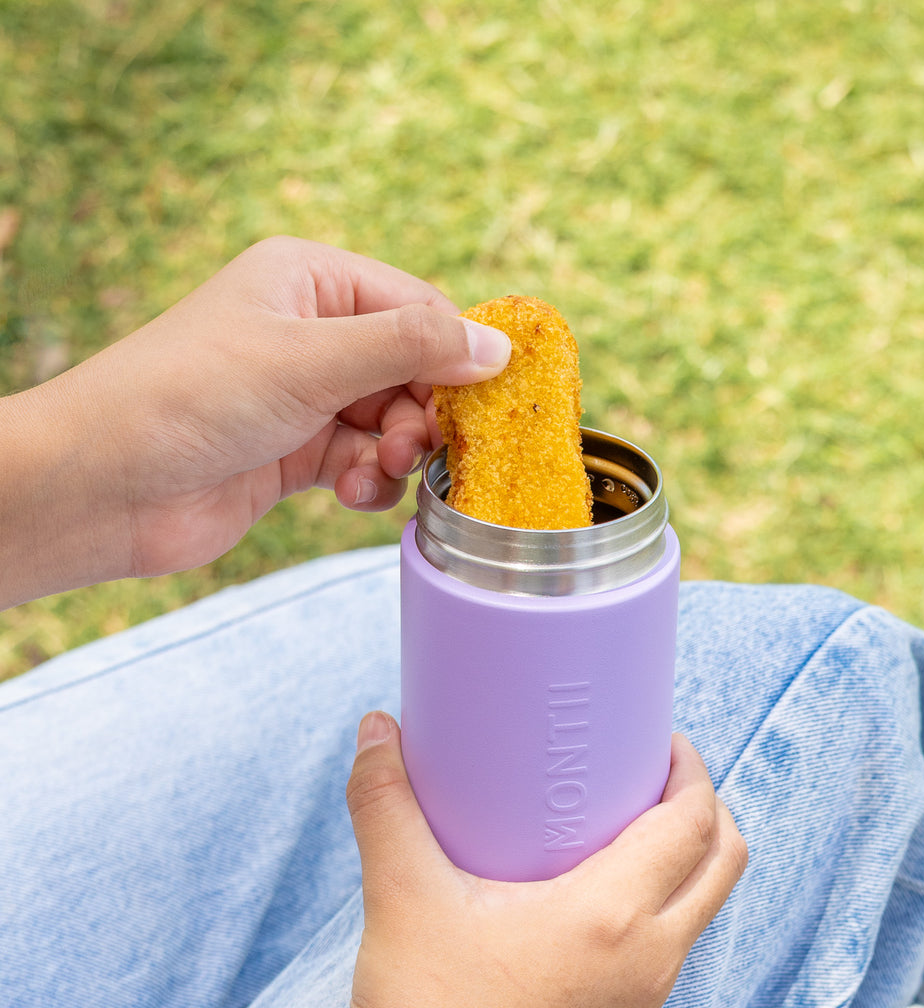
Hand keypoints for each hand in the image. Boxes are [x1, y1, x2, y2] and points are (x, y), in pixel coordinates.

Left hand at [1, 237, 509, 604]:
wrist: (108, 485)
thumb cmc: (192, 397)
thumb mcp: (310, 359)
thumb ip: (410, 348)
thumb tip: (498, 347)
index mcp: (312, 280)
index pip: (419, 309)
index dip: (457, 357)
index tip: (485, 404)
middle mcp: (311, 333)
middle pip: (414, 372)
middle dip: (424, 415)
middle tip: (414, 448)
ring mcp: (304, 397)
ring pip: (393, 424)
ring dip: (397, 455)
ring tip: (372, 472)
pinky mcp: (295, 454)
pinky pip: (363, 463)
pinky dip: (369, 482)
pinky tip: (350, 494)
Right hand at [341, 713, 747, 1007]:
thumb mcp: (401, 899)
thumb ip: (385, 805)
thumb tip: (377, 726)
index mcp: (613, 918)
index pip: (694, 825)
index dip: (692, 770)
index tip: (660, 737)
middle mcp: (648, 960)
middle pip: (722, 864)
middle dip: (705, 807)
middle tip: (653, 770)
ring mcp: (640, 1001)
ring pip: (702, 909)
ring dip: (688, 857)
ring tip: (625, 820)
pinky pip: (670, 947)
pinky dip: (663, 902)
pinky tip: (596, 890)